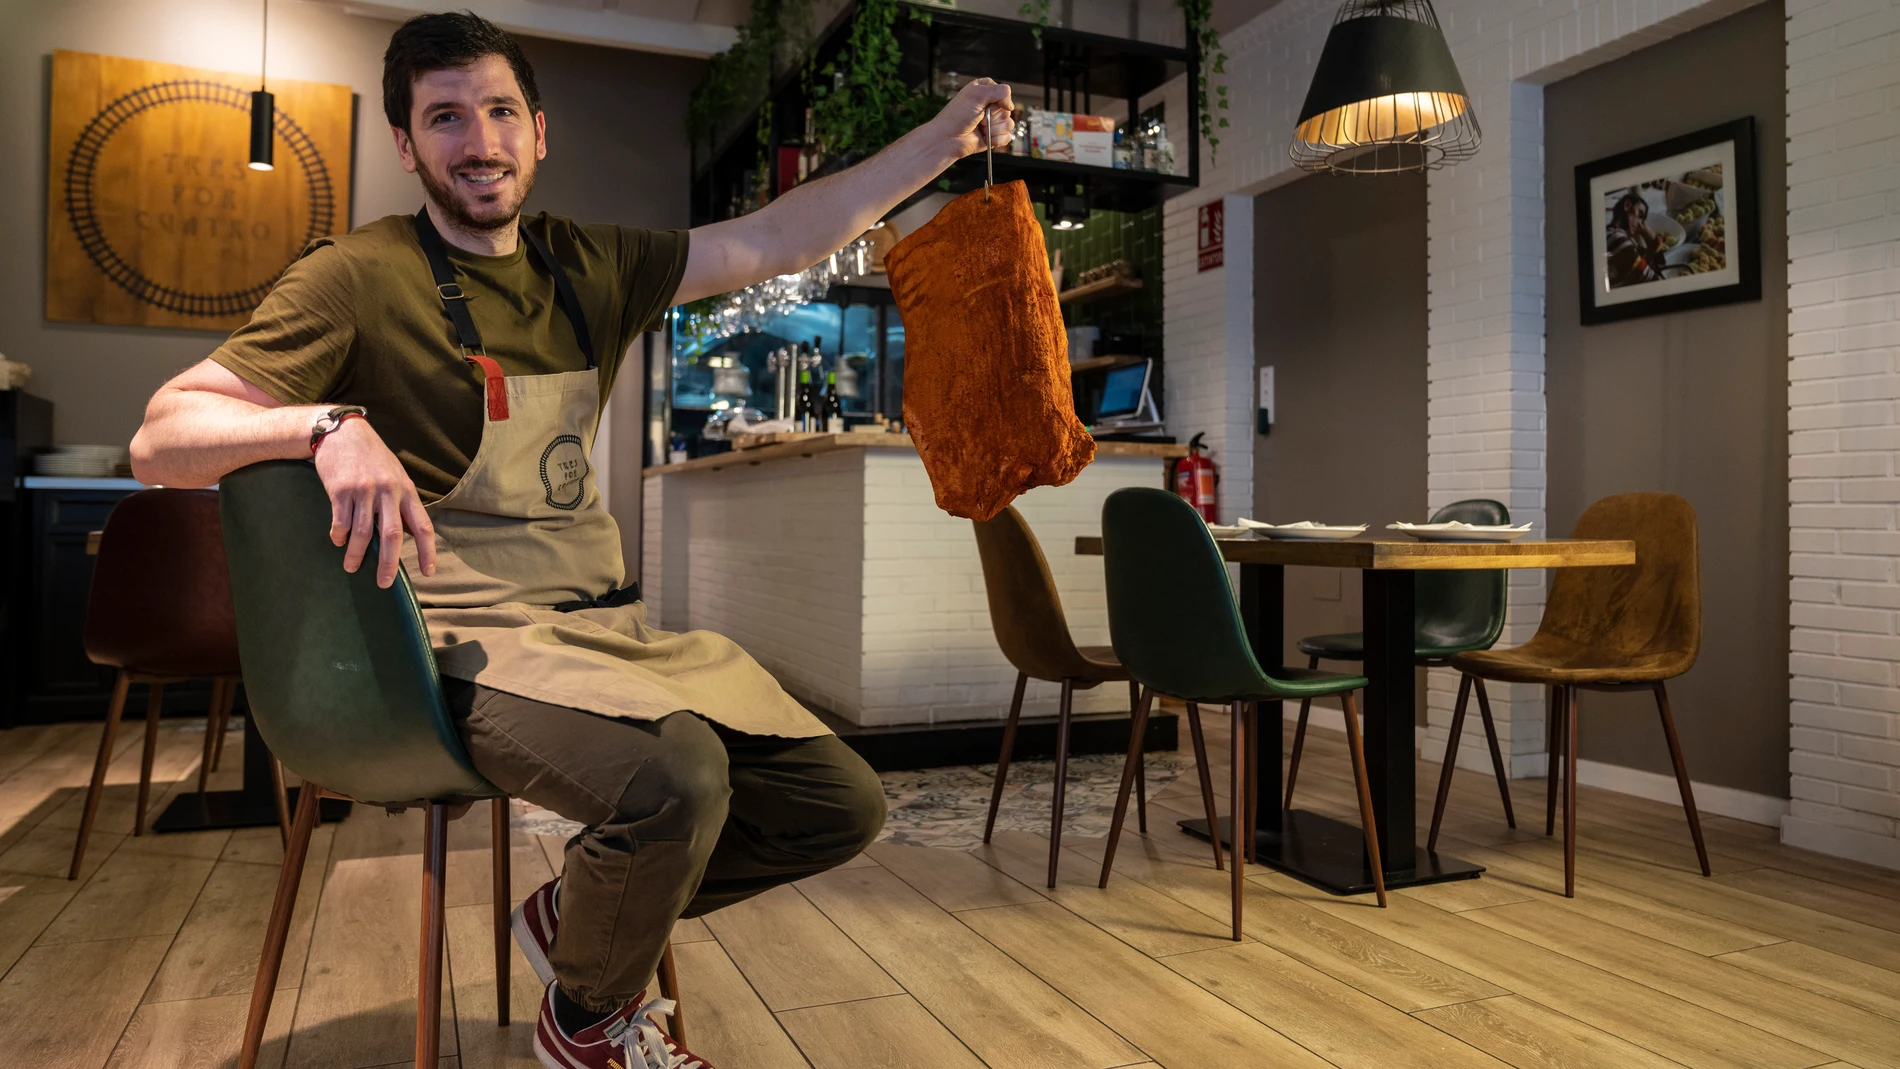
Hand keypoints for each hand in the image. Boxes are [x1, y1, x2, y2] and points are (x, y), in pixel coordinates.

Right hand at [312, 417, 435, 587]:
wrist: (342, 432)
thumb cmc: (371, 456)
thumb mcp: (394, 474)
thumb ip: (400, 502)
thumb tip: (403, 536)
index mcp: (405, 490)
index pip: (422, 526)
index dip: (427, 551)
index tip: (428, 572)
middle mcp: (387, 491)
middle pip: (392, 535)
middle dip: (389, 564)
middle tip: (384, 583)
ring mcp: (363, 491)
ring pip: (363, 533)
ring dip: (357, 555)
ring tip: (352, 567)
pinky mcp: (340, 490)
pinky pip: (341, 522)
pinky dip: (339, 535)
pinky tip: (338, 541)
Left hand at [931, 78, 1014, 160]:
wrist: (948, 139)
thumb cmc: (957, 116)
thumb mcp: (977, 94)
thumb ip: (1000, 91)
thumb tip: (1011, 105)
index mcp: (985, 91)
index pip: (1004, 92)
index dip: (997, 101)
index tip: (983, 104)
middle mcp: (990, 105)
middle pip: (1007, 110)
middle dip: (993, 116)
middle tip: (979, 118)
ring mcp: (992, 122)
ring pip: (1009, 124)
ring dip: (994, 128)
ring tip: (980, 128)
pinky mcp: (994, 136)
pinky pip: (1007, 137)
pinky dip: (997, 139)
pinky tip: (985, 137)